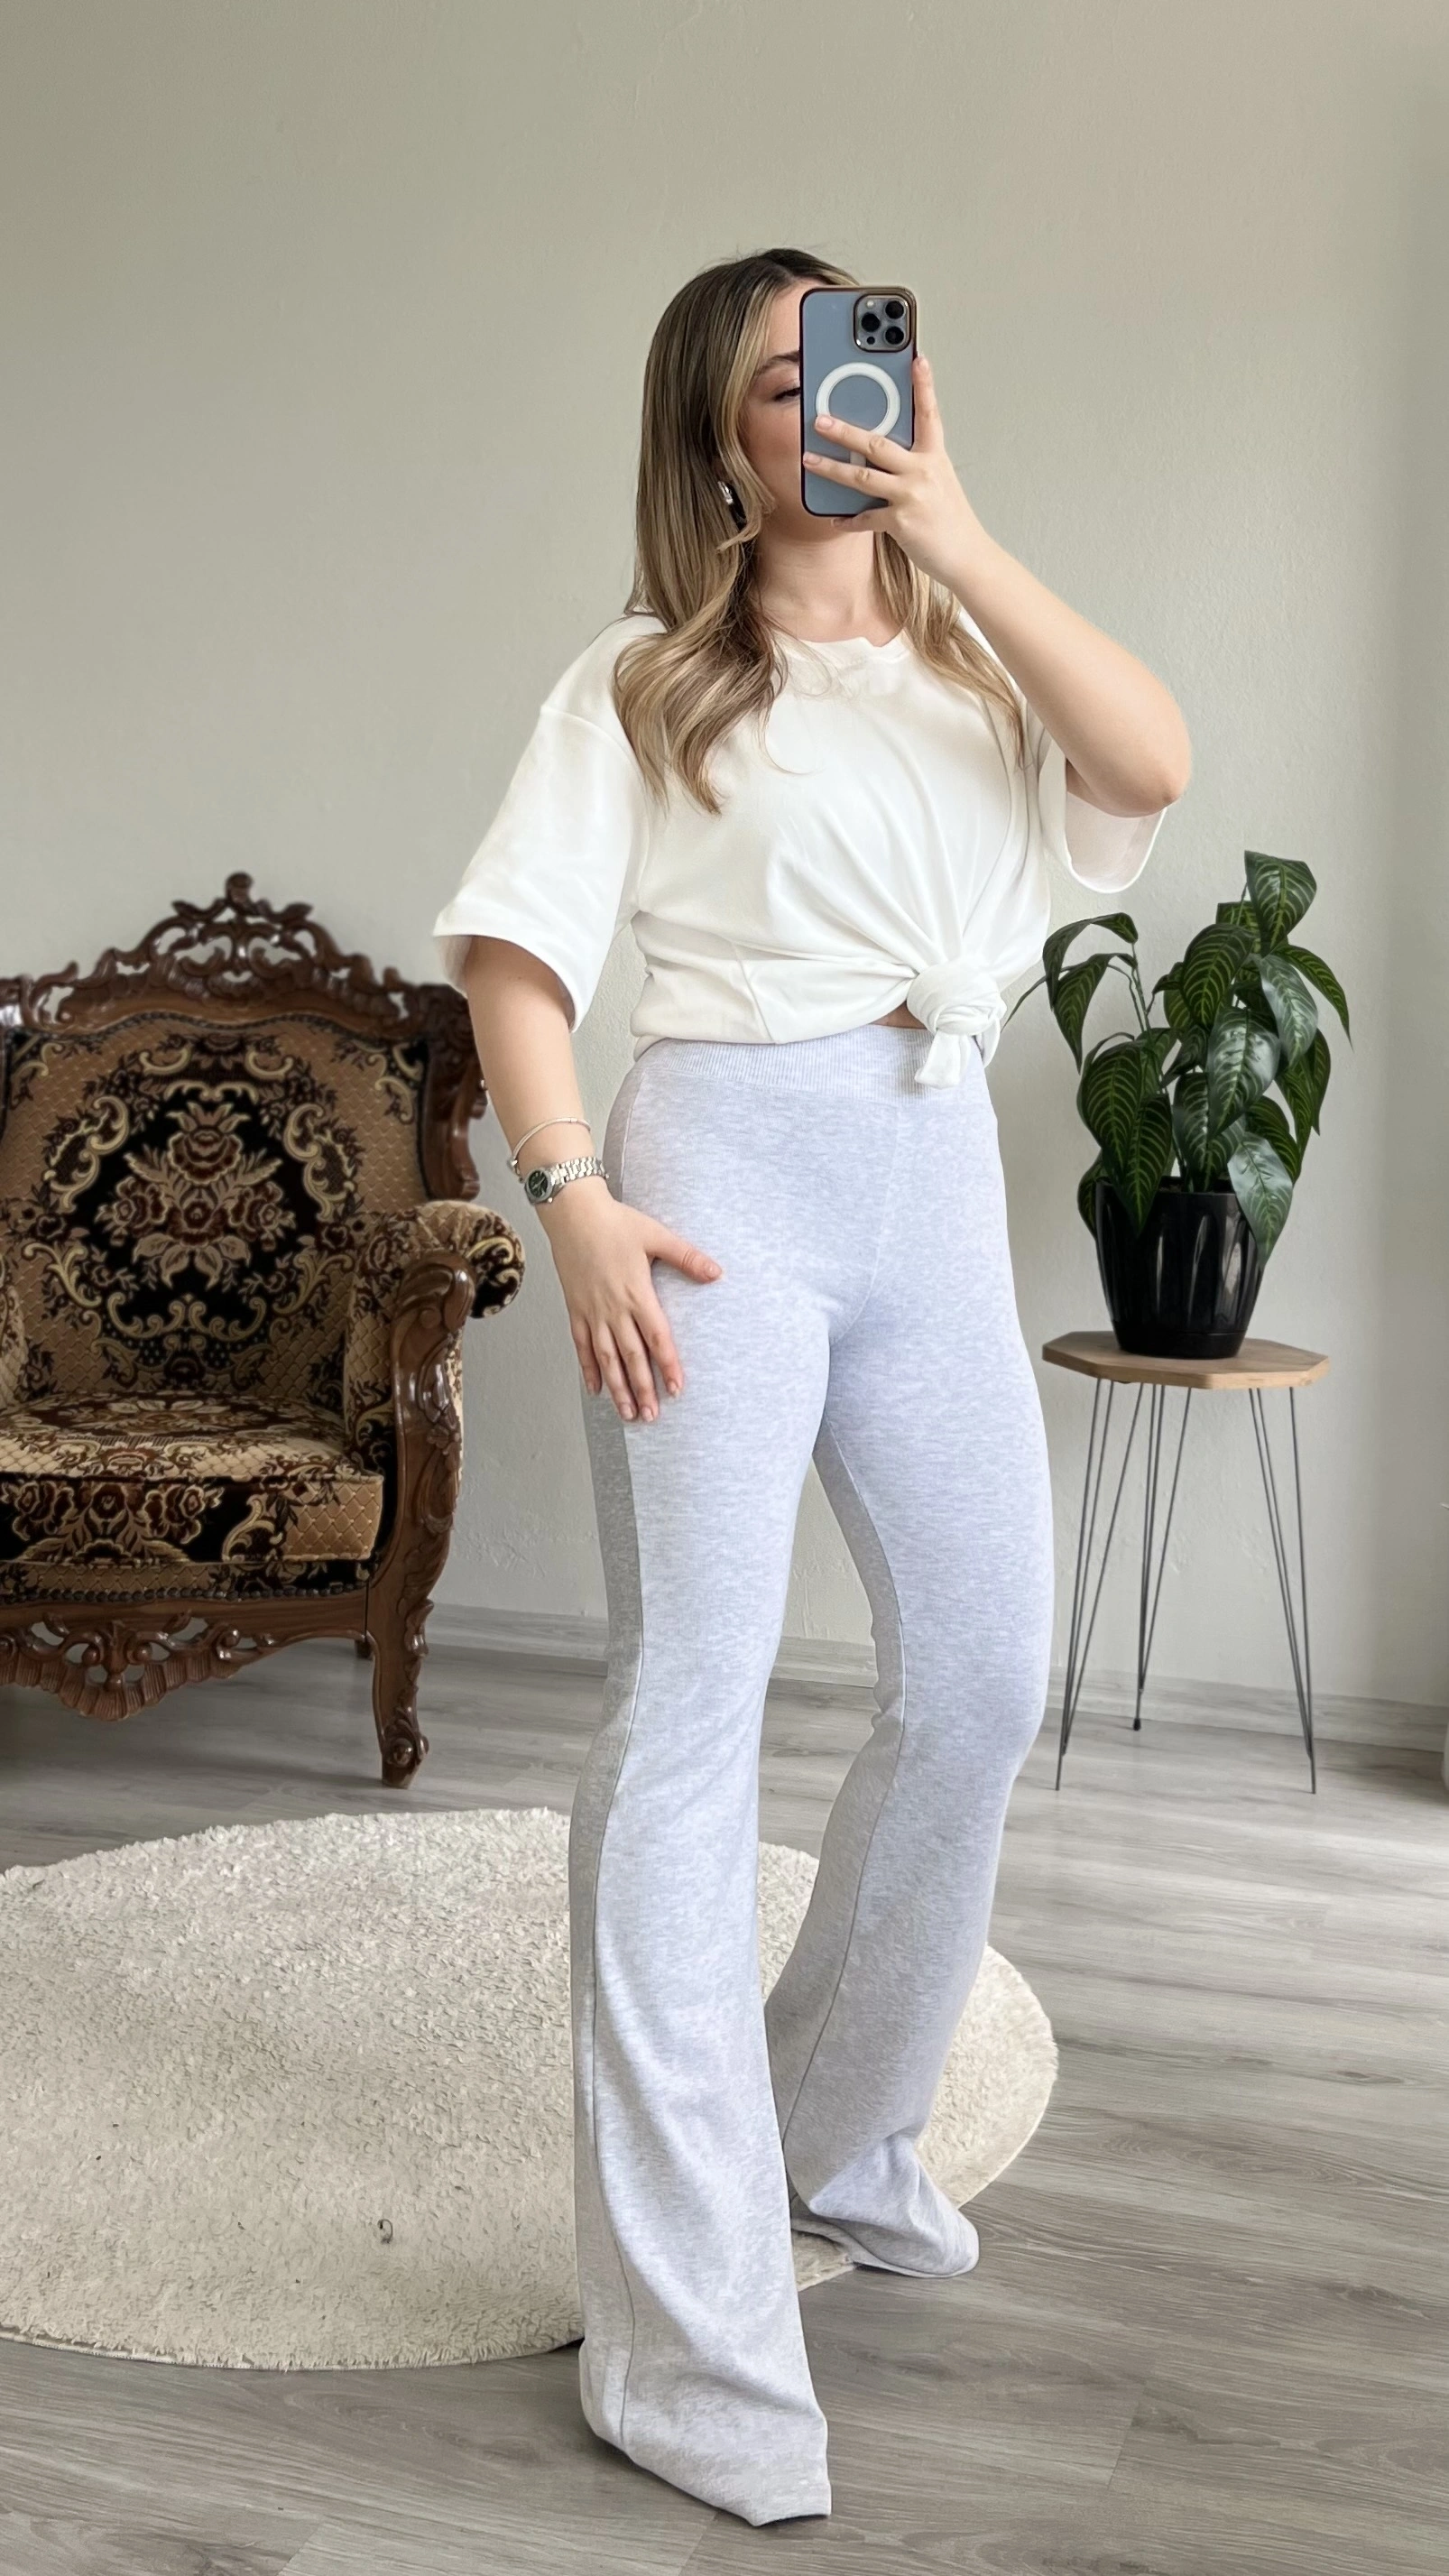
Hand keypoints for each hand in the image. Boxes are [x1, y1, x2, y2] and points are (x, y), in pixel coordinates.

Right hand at [541, 1181, 722, 1422]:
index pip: (656, 1338)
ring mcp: (592, 1312)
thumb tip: (717, 1272)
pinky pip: (581, 1346)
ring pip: (606, 1358)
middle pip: (630, 1357)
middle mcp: (613, 1309)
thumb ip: (687, 1257)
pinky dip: (588, 1369)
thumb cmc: (615, 1223)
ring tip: (628, 1413)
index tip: (676, 1390)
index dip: (667, 1365)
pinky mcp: (575, 1309)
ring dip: (617, 1387)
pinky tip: (596, 1389)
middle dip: (642, 1388)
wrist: (572, 1214)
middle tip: (651, 1416)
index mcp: (637, 1293)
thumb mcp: (656, 1236)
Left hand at [803, 353, 989, 593]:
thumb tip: (882, 452)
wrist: (967, 556)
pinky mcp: (901, 523)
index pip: (929, 414)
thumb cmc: (951, 519)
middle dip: (845, 430)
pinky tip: (835, 518)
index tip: (917, 360)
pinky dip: (848, 520)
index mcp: (935, 457)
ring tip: (809, 460)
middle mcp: (923, 471)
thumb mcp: (940, 482)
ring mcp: (911, 496)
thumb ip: (916, 463)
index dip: (923, 386)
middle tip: (820, 419)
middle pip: (878, 444)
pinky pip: (865, 519)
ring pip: (863, 477)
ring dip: (832, 469)